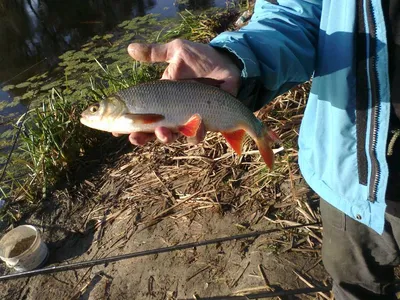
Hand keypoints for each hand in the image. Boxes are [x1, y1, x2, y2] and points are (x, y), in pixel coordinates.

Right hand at [113, 39, 240, 145]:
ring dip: (165, 137)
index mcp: (162, 98)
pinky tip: (193, 123)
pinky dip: (194, 132)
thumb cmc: (202, 57)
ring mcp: (189, 119)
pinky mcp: (206, 122)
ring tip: (163, 131)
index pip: (141, 115)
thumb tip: (130, 48)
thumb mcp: (176, 51)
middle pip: (153, 132)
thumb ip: (155, 53)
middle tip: (135, 137)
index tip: (116, 131)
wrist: (227, 62)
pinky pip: (197, 134)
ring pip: (174, 137)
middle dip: (142, 137)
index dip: (128, 125)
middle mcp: (173, 112)